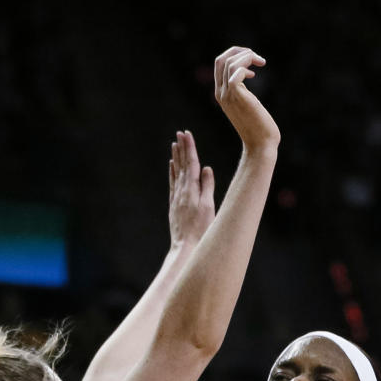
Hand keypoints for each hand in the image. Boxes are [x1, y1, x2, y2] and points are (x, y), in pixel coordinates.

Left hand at [169, 130, 214, 249]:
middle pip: (183, 165)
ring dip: (176, 157)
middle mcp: (182, 191)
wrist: (185, 247)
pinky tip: (172, 165)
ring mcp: (176, 198)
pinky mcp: (174, 205)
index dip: (190, 148)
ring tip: (174, 144)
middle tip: (180, 133)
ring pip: (176, 172)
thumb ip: (207, 187)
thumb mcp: (208, 208)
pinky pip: (173, 183)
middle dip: (182, 148)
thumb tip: (206, 168)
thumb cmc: (201, 230)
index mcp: (192, 190)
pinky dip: (173, 172)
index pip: (191, 163)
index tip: (187, 134)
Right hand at [214, 46, 279, 151]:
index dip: (234, 55)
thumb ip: (243, 92)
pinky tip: (255, 74)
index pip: (219, 64)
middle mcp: (221, 94)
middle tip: (255, 57)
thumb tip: (249, 76)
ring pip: (230, 62)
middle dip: (238, 51)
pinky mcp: (237, 96)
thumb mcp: (247, 105)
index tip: (251, 60)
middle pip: (220, 60)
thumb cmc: (259, 128)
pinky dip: (247, 64)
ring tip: (260, 62)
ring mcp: (227, 95)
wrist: (261, 144)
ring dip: (247, 56)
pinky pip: (236, 70)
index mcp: (221, 95)